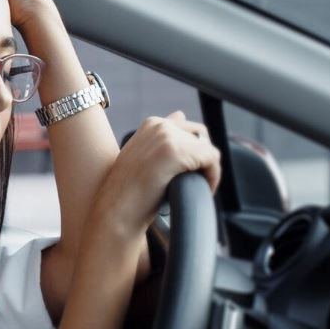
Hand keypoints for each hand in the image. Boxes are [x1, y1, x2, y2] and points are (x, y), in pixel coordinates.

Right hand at [94, 111, 221, 237]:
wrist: (116, 212)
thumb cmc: (127, 193)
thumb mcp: (142, 157)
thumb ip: (160, 138)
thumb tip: (181, 116)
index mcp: (151, 124)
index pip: (188, 128)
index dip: (193, 151)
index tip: (188, 171)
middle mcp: (159, 125)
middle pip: (200, 136)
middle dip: (202, 158)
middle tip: (195, 180)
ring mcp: (167, 137)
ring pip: (207, 148)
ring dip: (208, 169)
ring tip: (200, 186)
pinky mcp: (176, 152)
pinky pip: (212, 160)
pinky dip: (213, 177)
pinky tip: (204, 190)